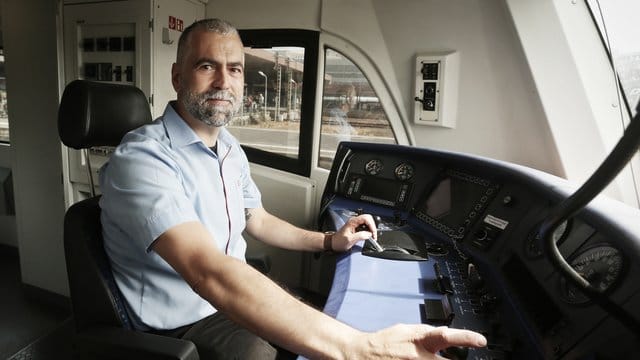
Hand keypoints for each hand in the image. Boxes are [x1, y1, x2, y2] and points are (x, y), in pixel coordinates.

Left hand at [330, 214, 377, 251]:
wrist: (333, 243)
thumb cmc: (339, 241)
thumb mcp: (350, 240)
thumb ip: (360, 236)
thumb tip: (369, 234)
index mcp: (352, 221)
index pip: (366, 218)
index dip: (372, 225)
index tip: (373, 233)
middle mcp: (354, 221)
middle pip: (368, 219)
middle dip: (372, 227)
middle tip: (373, 235)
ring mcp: (355, 223)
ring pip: (368, 222)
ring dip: (371, 229)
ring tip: (371, 236)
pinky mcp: (356, 227)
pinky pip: (365, 226)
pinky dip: (369, 230)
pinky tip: (368, 235)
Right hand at [353, 324, 486, 358]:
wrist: (361, 354)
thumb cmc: (385, 342)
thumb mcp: (408, 330)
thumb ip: (428, 334)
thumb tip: (447, 336)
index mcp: (419, 340)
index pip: (446, 336)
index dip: (466, 338)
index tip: (481, 341)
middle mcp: (417, 356)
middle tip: (447, 358)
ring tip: (426, 359)